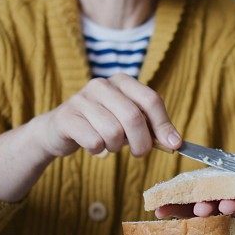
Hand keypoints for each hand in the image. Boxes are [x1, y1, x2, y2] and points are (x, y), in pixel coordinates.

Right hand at [30, 74, 181, 157]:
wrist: (60, 130)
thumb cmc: (102, 125)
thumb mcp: (129, 122)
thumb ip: (152, 128)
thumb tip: (175, 142)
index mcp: (122, 81)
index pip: (150, 100)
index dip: (164, 125)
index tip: (173, 145)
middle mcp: (102, 85)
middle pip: (133, 117)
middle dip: (142, 142)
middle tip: (140, 153)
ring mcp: (81, 99)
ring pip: (113, 132)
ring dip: (116, 147)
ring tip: (110, 144)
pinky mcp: (66, 117)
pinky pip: (94, 141)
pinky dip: (98, 151)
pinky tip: (92, 146)